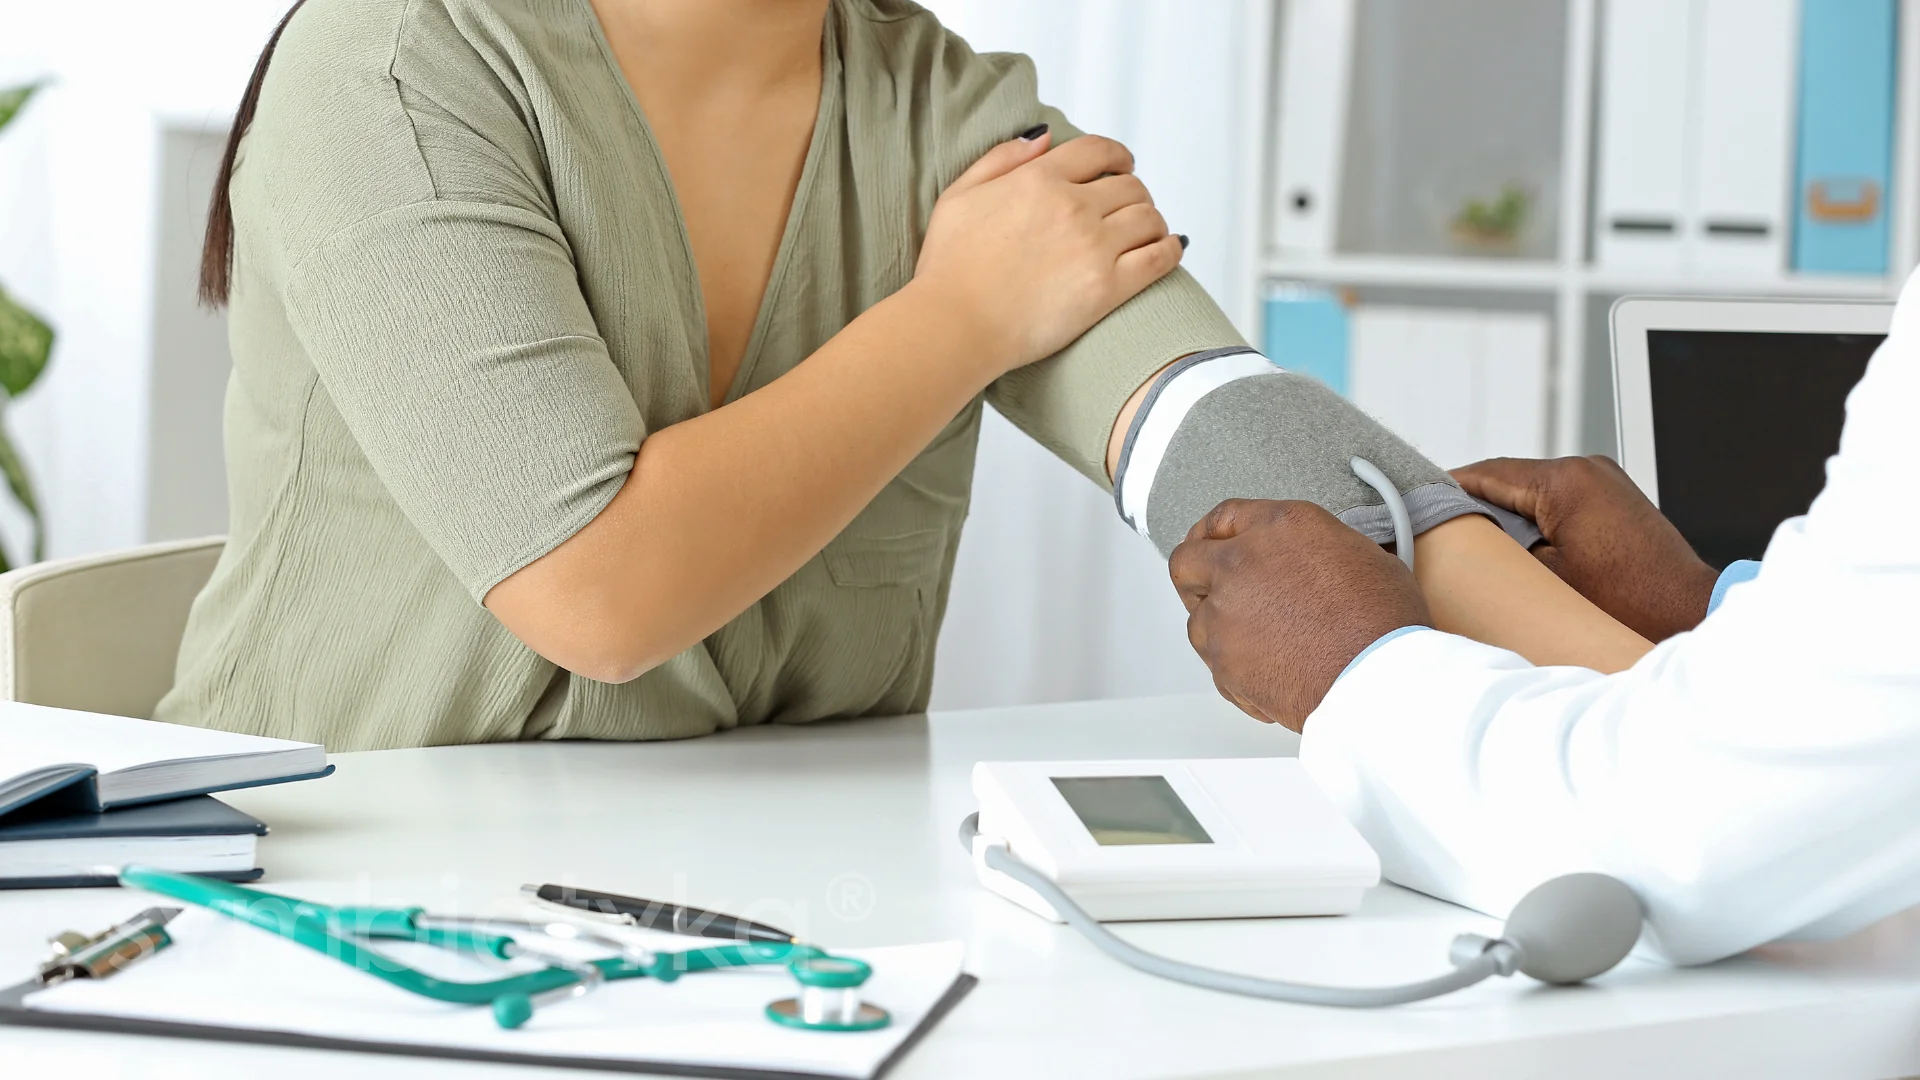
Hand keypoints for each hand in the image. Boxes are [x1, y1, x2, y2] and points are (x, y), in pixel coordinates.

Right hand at [912, 127, 1184, 375]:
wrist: (954, 326)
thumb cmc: (948, 268)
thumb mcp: (960, 195)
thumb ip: (1002, 159)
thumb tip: (1044, 136)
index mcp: (1039, 178)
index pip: (1098, 151)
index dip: (1117, 156)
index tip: (1122, 166)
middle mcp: (1072, 206)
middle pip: (1129, 185)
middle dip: (1133, 193)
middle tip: (1129, 209)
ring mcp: (1093, 246)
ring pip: (1149, 217)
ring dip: (1152, 221)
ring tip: (1147, 232)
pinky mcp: (1107, 288)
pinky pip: (1159, 258)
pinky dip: (1170, 249)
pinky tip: (1169, 250)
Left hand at [1168, 499, 1431, 732]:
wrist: (1376, 678)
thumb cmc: (1382, 622)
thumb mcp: (1361, 556)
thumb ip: (1317, 550)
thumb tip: (1313, 563)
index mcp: (1278, 527)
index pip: (1225, 518)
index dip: (1215, 534)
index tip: (1212, 546)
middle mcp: (1240, 564)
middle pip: (1187, 562)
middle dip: (1197, 578)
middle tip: (1216, 592)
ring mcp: (1224, 615)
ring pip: (1198, 620)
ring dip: (1222, 630)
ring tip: (1264, 643)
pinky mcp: (1222, 662)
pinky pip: (1217, 667)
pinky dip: (1238, 672)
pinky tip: (1271, 672)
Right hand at [1452, 456, 1717, 641]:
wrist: (1687, 613)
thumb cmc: (1630, 602)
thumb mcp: (1544, 578)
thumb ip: (1498, 552)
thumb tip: (1461, 544)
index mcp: (1565, 480)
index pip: (1486, 472)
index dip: (1445, 487)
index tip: (1416, 500)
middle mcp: (1586, 469)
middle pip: (1507, 478)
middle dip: (1472, 504)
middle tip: (1437, 530)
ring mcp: (1603, 481)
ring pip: (1531, 489)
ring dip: (1504, 513)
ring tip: (1474, 544)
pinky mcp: (1612, 499)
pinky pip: (1556, 499)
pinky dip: (1532, 518)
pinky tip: (1516, 547)